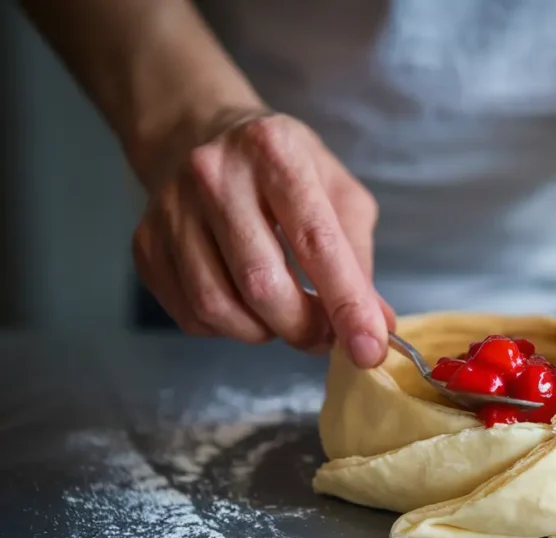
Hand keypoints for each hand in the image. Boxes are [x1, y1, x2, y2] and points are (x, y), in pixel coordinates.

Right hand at [131, 110, 393, 365]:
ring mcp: (170, 209)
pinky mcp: (145, 243)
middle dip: (303, 328)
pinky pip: (191, 315)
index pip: (316, 242)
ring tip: (284, 317)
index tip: (369, 349)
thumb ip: (358, 257)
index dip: (346, 303)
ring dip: (264, 331)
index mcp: (275, 152)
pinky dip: (228, 327)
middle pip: (262, 284)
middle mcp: (215, 175)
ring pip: (219, 307)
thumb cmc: (283, 169)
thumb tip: (376, 325)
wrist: (198, 137)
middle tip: (324, 335)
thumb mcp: (337, 192)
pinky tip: (245, 305)